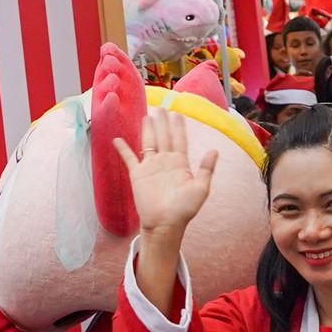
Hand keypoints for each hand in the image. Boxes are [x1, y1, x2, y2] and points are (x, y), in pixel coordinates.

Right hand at [112, 106, 215, 239]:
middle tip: (162, 108)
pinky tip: (117, 139)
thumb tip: (214, 150)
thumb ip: (207, 168)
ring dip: (147, 129)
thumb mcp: (201, 188)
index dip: (178, 127)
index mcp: (180, 163)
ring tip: (146, 116)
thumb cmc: (185, 209)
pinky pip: (129, 158)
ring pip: (148, 142)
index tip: (178, 113)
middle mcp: (165, 162)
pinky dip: (123, 149)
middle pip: (163, 137)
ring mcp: (151, 167)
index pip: (179, 139)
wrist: (166, 223)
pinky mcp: (137, 174)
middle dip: (163, 122)